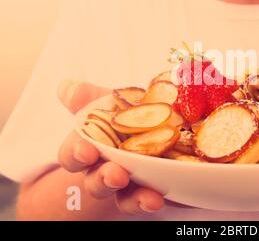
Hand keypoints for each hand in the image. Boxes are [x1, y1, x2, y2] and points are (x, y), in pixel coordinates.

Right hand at [57, 80, 164, 214]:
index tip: (87, 150)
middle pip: (95, 181)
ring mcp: (127, 184)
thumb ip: (89, 97)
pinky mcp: (149, 191)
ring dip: (132, 197)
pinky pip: (146, 201)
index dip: (77, 153)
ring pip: (122, 197)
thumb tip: (66, 87)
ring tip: (148, 196)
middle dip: (104, 178)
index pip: (73, 155)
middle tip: (117, 174)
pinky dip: (151, 200)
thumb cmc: (125, 114)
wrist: (160, 125)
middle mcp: (103, 169)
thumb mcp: (109, 102)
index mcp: (90, 147)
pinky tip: (160, 197)